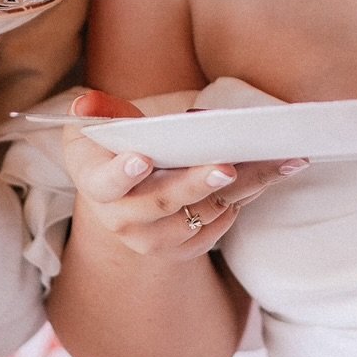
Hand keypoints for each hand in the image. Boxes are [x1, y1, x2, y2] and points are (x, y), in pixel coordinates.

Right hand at [61, 89, 306, 263]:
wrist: (119, 200)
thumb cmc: (110, 150)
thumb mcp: (95, 129)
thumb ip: (97, 114)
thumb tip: (85, 106)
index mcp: (97, 187)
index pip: (108, 182)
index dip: (123, 172)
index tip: (143, 158)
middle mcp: (123, 221)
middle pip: (163, 202)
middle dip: (196, 184)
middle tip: (227, 167)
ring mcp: (154, 240)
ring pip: (199, 215)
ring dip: (238, 190)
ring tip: (271, 165)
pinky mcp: (182, 250)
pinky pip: (216, 228)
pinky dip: (241, 202)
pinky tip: (266, 178)